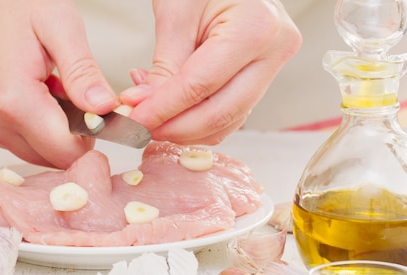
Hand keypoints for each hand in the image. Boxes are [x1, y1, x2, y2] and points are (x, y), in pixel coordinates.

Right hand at [0, 0, 118, 167]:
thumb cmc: (10, 4)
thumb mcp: (59, 24)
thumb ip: (82, 71)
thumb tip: (105, 108)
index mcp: (13, 101)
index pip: (68, 152)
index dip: (92, 135)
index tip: (96, 109)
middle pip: (54, 158)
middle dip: (72, 132)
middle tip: (70, 90)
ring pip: (38, 154)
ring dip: (53, 130)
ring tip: (47, 87)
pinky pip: (20, 144)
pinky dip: (34, 127)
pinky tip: (31, 94)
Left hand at [120, 0, 300, 144]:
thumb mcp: (177, 12)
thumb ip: (163, 66)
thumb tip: (141, 109)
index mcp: (256, 29)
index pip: (200, 87)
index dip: (162, 110)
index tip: (133, 121)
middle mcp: (274, 53)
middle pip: (219, 114)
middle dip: (173, 129)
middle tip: (137, 129)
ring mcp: (272, 69)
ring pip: (226, 123)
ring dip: (183, 130)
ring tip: (150, 115)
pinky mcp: (261, 80)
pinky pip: (228, 115)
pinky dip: (196, 121)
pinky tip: (169, 108)